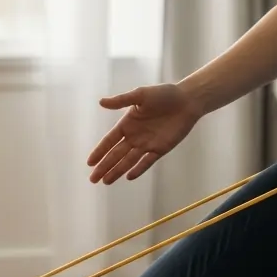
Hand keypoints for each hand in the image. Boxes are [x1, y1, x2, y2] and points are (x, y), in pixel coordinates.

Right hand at [87, 83, 203, 183]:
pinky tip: (128, 176)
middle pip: (116, 155)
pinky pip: (147, 162)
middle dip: (104, 167)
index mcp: (127, 124)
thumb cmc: (164, 94)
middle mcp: (134, 136)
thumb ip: (121, 101)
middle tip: (93, 180)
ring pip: (128, 161)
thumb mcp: (140, 95)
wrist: (187, 101)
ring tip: (106, 181)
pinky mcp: (160, 149)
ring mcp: (147, 144)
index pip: (109, 141)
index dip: (99, 152)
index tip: (89, 163)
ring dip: (117, 171)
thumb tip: (101, 102)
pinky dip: (138, 169)